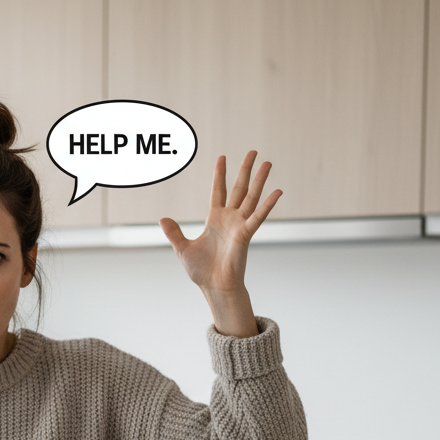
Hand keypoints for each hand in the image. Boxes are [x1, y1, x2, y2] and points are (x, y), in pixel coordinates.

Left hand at [159, 152, 281, 336]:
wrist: (214, 287)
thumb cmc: (202, 271)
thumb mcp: (183, 249)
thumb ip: (174, 233)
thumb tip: (162, 219)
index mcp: (215, 219)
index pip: (219, 191)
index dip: (220, 174)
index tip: (222, 157)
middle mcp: (229, 219)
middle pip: (240, 188)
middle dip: (245, 170)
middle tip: (253, 152)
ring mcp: (239, 225)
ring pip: (252, 197)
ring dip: (260, 180)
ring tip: (268, 162)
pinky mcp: (246, 235)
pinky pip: (258, 217)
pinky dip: (268, 205)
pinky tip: (277, 191)